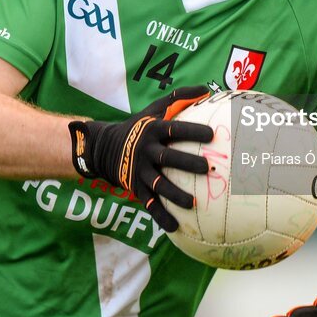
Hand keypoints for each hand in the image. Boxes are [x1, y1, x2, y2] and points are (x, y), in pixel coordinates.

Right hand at [68, 86, 213, 231]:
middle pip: (168, 158)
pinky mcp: (136, 188)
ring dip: (175, 195)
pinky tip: (175, 227)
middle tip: (207, 168)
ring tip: (193, 203)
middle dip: (187, 163)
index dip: (191, 131)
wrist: (105, 148)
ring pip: (159, 185)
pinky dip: (161, 216)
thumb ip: (178, 98)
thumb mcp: (154, 109)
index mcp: (153, 130)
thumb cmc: (139, 126)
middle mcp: (146, 151)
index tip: (211, 134)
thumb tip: (206, 89)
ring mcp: (140, 171)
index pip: (174, 129)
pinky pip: (150, 205)